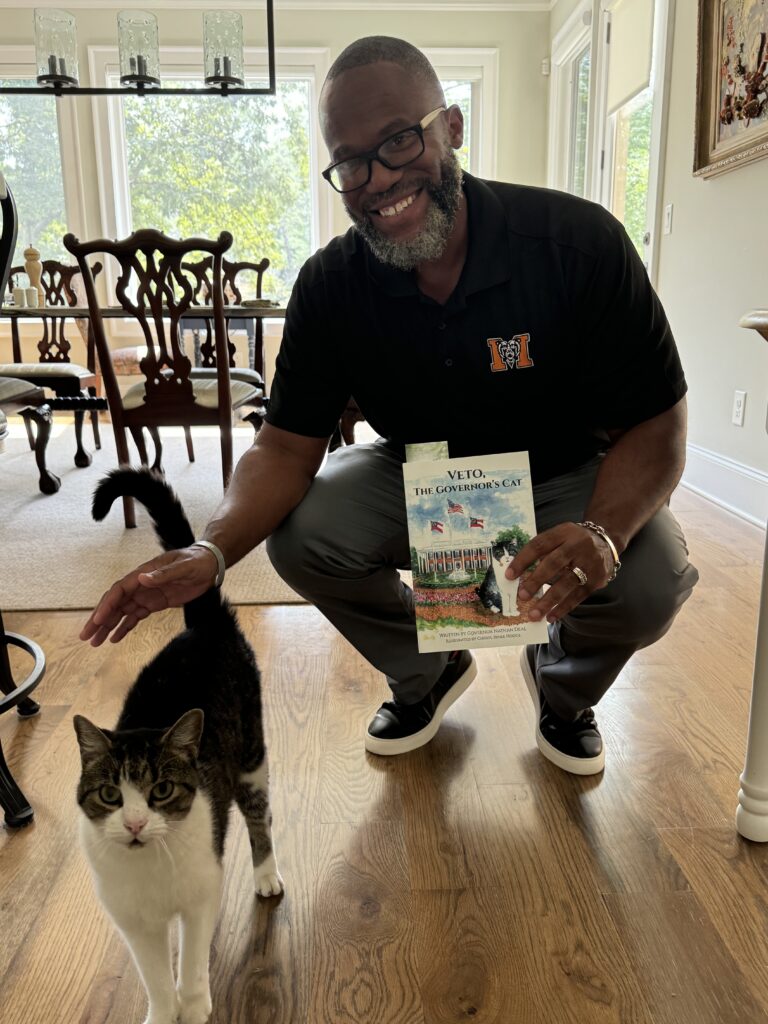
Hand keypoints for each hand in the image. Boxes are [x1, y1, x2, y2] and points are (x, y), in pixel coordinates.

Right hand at [79, 546, 219, 645]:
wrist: (209, 565)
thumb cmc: (196, 561)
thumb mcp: (183, 566)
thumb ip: (164, 573)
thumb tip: (142, 578)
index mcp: (144, 574)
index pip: (119, 590)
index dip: (107, 605)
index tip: (98, 620)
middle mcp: (140, 585)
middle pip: (114, 603)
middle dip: (99, 619)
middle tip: (86, 636)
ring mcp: (145, 595)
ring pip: (121, 613)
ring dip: (107, 627)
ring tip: (95, 642)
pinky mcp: (153, 604)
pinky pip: (134, 617)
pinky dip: (124, 628)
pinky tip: (114, 639)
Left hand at [508, 523, 615, 622]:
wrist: (607, 540)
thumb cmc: (573, 542)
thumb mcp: (560, 536)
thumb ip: (542, 551)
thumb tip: (518, 575)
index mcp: (563, 532)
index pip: (539, 545)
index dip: (523, 560)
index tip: (509, 575)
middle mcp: (578, 545)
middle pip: (553, 563)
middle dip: (536, 581)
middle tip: (522, 596)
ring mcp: (590, 562)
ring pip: (566, 583)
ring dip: (548, 600)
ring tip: (534, 614)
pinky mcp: (598, 578)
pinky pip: (578, 595)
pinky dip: (563, 608)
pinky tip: (551, 616)